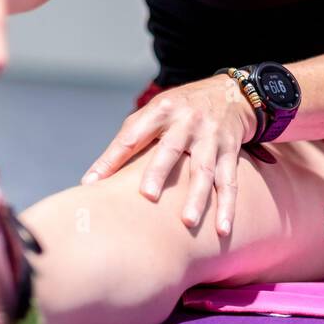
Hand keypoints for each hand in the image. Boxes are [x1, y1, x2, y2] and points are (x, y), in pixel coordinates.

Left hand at [80, 75, 257, 235]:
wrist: (230, 93)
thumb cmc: (179, 110)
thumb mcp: (153, 113)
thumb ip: (127, 141)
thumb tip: (92, 180)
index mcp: (160, 111)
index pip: (131, 136)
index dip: (111, 159)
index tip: (92, 183)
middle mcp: (186, 121)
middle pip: (170, 149)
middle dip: (159, 172)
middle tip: (148, 196)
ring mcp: (210, 136)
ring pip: (203, 169)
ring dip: (197, 197)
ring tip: (188, 222)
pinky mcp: (230, 150)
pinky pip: (229, 181)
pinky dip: (227, 206)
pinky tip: (222, 230)